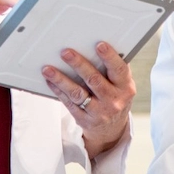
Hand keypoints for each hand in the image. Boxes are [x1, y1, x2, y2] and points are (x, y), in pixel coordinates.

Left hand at [43, 43, 134, 158]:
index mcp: (125, 88)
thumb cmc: (116, 97)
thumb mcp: (122, 85)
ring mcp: (99, 112)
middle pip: (94, 80)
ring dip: (61, 80)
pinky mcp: (84, 119)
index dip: (110, 57)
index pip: (119, 70)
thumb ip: (114, 69)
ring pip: (77, 93)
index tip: (99, 45)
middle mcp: (113, 101)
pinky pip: (69, 103)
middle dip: (79, 65)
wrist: (112, 129)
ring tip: (48, 69)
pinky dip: (58, 91)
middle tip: (65, 52)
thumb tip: (99, 45)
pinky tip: (50, 81)